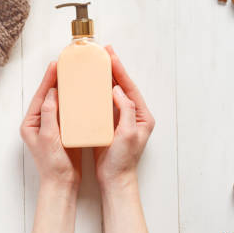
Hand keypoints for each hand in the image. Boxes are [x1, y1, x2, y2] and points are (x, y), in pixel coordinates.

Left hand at [21, 62, 81, 188]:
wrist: (62, 183)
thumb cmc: (52, 164)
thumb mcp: (48, 137)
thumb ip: (48, 113)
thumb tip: (52, 93)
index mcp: (31, 123)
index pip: (40, 96)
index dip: (48, 79)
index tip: (56, 64)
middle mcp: (39, 122)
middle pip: (48, 95)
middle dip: (56, 80)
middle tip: (66, 64)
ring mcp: (51, 126)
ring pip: (58, 102)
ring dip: (66, 89)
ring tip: (74, 75)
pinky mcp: (63, 131)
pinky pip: (68, 111)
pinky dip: (74, 102)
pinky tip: (82, 95)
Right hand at [94, 46, 154, 190]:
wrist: (114, 179)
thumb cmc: (123, 161)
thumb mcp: (128, 134)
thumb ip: (127, 110)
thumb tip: (118, 90)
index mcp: (143, 116)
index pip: (131, 88)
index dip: (120, 71)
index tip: (111, 56)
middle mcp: (135, 115)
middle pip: (124, 86)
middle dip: (114, 69)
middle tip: (103, 53)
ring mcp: (123, 120)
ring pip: (114, 93)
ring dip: (106, 78)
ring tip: (96, 64)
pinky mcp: (111, 125)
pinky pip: (105, 103)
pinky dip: (98, 92)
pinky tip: (90, 86)